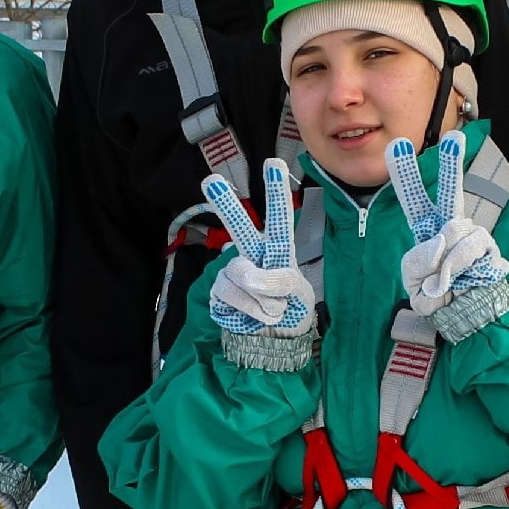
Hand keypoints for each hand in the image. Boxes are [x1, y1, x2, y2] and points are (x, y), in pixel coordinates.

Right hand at [202, 160, 314, 339]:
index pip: (278, 220)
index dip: (276, 193)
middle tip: (210, 181)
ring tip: (267, 312)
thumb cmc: (290, 312)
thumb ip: (280, 282)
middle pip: (239, 227)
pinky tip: (249, 317)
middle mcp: (252, 257)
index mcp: (277, 252)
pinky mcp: (218, 295)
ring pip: (238, 276)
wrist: (273, 344)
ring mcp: (232, 275)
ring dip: (256, 300)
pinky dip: (244, 312)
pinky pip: (228, 297)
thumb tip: (249, 275)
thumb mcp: (298, 297)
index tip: (273, 164)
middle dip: (225, 204)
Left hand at [388, 134, 508, 326]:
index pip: (414, 199)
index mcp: (427, 230)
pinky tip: (467, 279)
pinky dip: (462, 268)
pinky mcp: (489, 249)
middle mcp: (451, 226)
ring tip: (448, 280)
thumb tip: (440, 239)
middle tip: (454, 137)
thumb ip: (419, 261)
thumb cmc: (439, 296)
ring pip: (457, 232)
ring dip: (449, 261)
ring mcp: (472, 235)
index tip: (398, 144)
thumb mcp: (415, 284)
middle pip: (451, 191)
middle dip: (451, 164)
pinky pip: (471, 249)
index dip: (406, 173)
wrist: (466, 315)